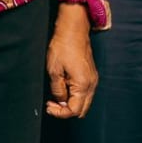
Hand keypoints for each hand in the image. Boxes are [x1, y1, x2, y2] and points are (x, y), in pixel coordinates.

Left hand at [46, 3, 97, 118]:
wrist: (73, 29)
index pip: (74, 110)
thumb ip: (57, 90)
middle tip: (52, 103)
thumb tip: (60, 101)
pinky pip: (85, 94)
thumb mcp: (54, 70)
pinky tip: (64, 87)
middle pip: (82, 110)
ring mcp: (93, 80)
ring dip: (70, 103)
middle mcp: (91, 85)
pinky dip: (74, 96)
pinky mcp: (91, 75)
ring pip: (84, 103)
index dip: (60, 113)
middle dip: (66, 111)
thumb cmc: (63, 46)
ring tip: (56, 96)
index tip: (49, 106)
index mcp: (83, 85)